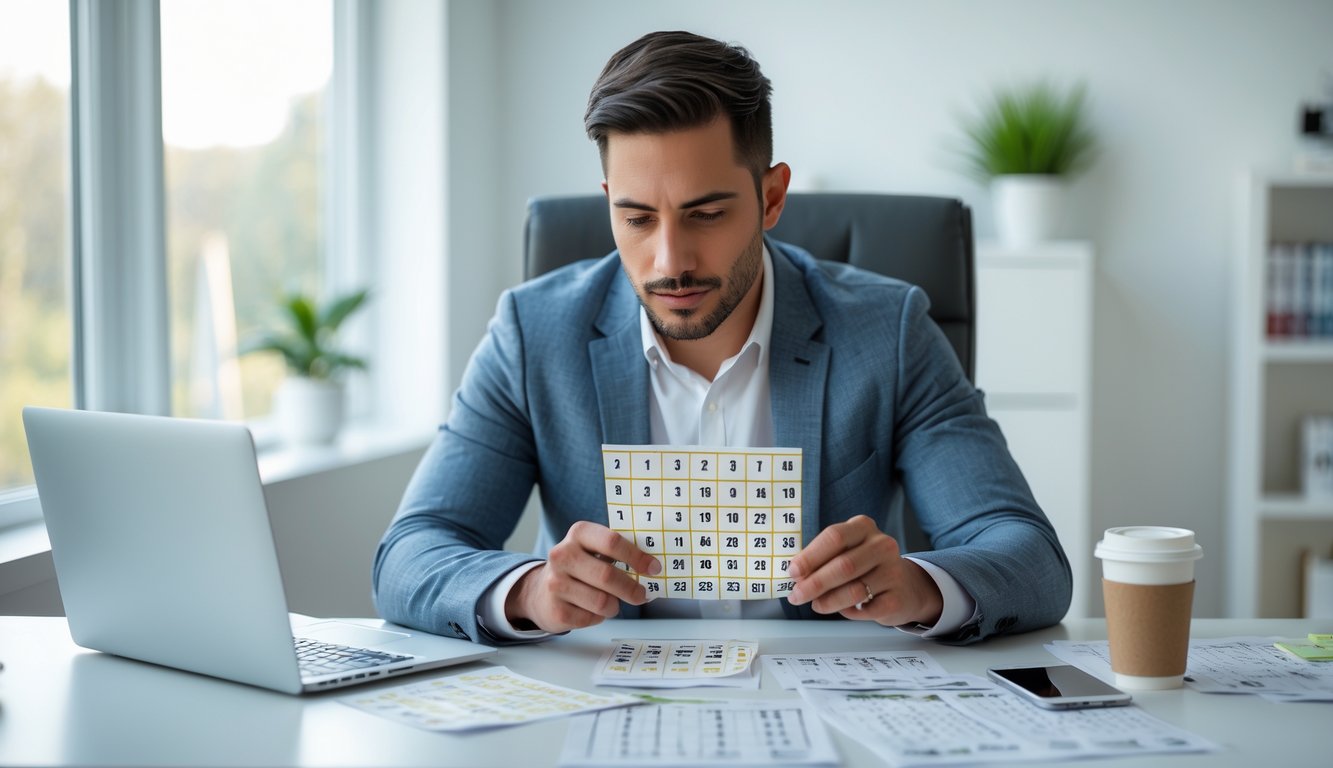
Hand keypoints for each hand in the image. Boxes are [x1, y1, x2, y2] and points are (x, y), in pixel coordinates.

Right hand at [505, 521, 660, 633]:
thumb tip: (653, 564)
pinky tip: (590, 609)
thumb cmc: (578, 568)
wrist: (540, 592)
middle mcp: (562, 555)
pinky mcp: (556, 610)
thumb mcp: (592, 549)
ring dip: (614, 606)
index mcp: (578, 534)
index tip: (654, 568)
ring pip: (602, 601)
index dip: (637, 556)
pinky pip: (591, 618)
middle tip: (642, 594)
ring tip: (611, 603)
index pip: (612, 541)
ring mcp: (556, 583)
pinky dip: (598, 617)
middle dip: (631, 588)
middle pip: (608, 575)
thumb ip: (618, 551)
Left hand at [786, 515, 942, 626]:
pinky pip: (866, 610)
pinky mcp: (897, 598)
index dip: (810, 556)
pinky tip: (844, 609)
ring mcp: (893, 571)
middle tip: (797, 595)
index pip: (835, 537)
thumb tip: (796, 575)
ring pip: (854, 590)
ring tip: (816, 604)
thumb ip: (822, 559)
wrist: (904, 586)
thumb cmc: (865, 567)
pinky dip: (848, 612)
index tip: (793, 572)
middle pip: (843, 565)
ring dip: (828, 601)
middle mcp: (882, 545)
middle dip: (815, 583)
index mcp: (863, 527)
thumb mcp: (846, 552)